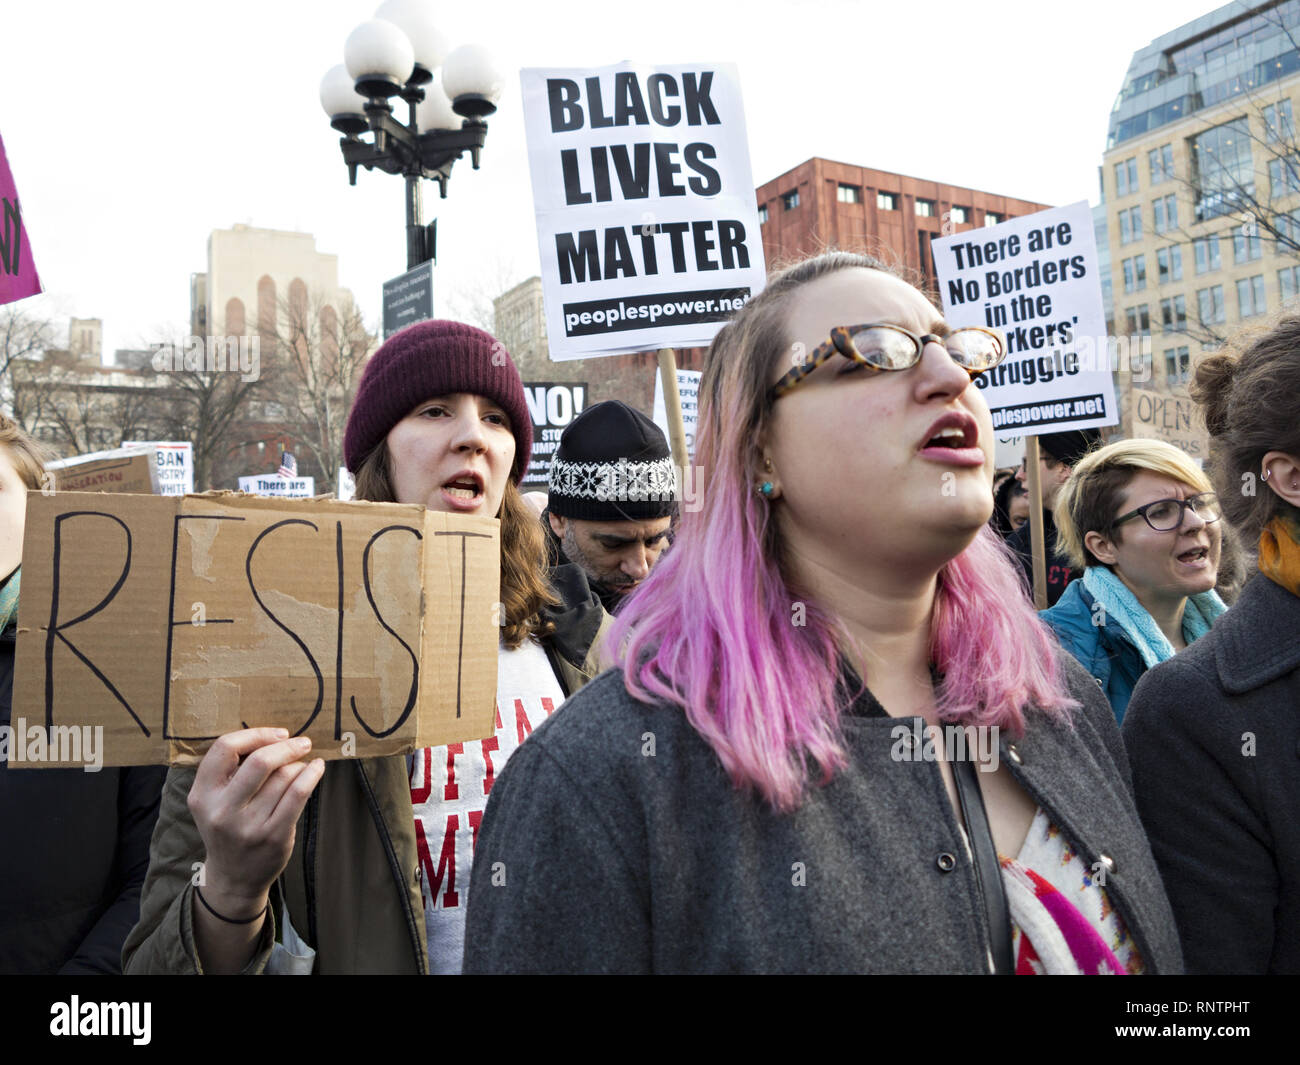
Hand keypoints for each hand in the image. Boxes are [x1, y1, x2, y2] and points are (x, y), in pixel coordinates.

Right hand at [188, 728, 325, 909]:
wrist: (234, 878)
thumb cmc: (229, 828)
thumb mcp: (214, 801)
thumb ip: (230, 771)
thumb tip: (272, 735)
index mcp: (202, 795)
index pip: (224, 748)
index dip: (255, 734)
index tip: (277, 734)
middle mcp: (221, 811)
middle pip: (259, 761)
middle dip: (286, 746)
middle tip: (301, 742)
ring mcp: (248, 826)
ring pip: (283, 777)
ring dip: (299, 764)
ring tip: (303, 765)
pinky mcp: (274, 836)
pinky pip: (298, 794)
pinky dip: (311, 775)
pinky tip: (316, 769)